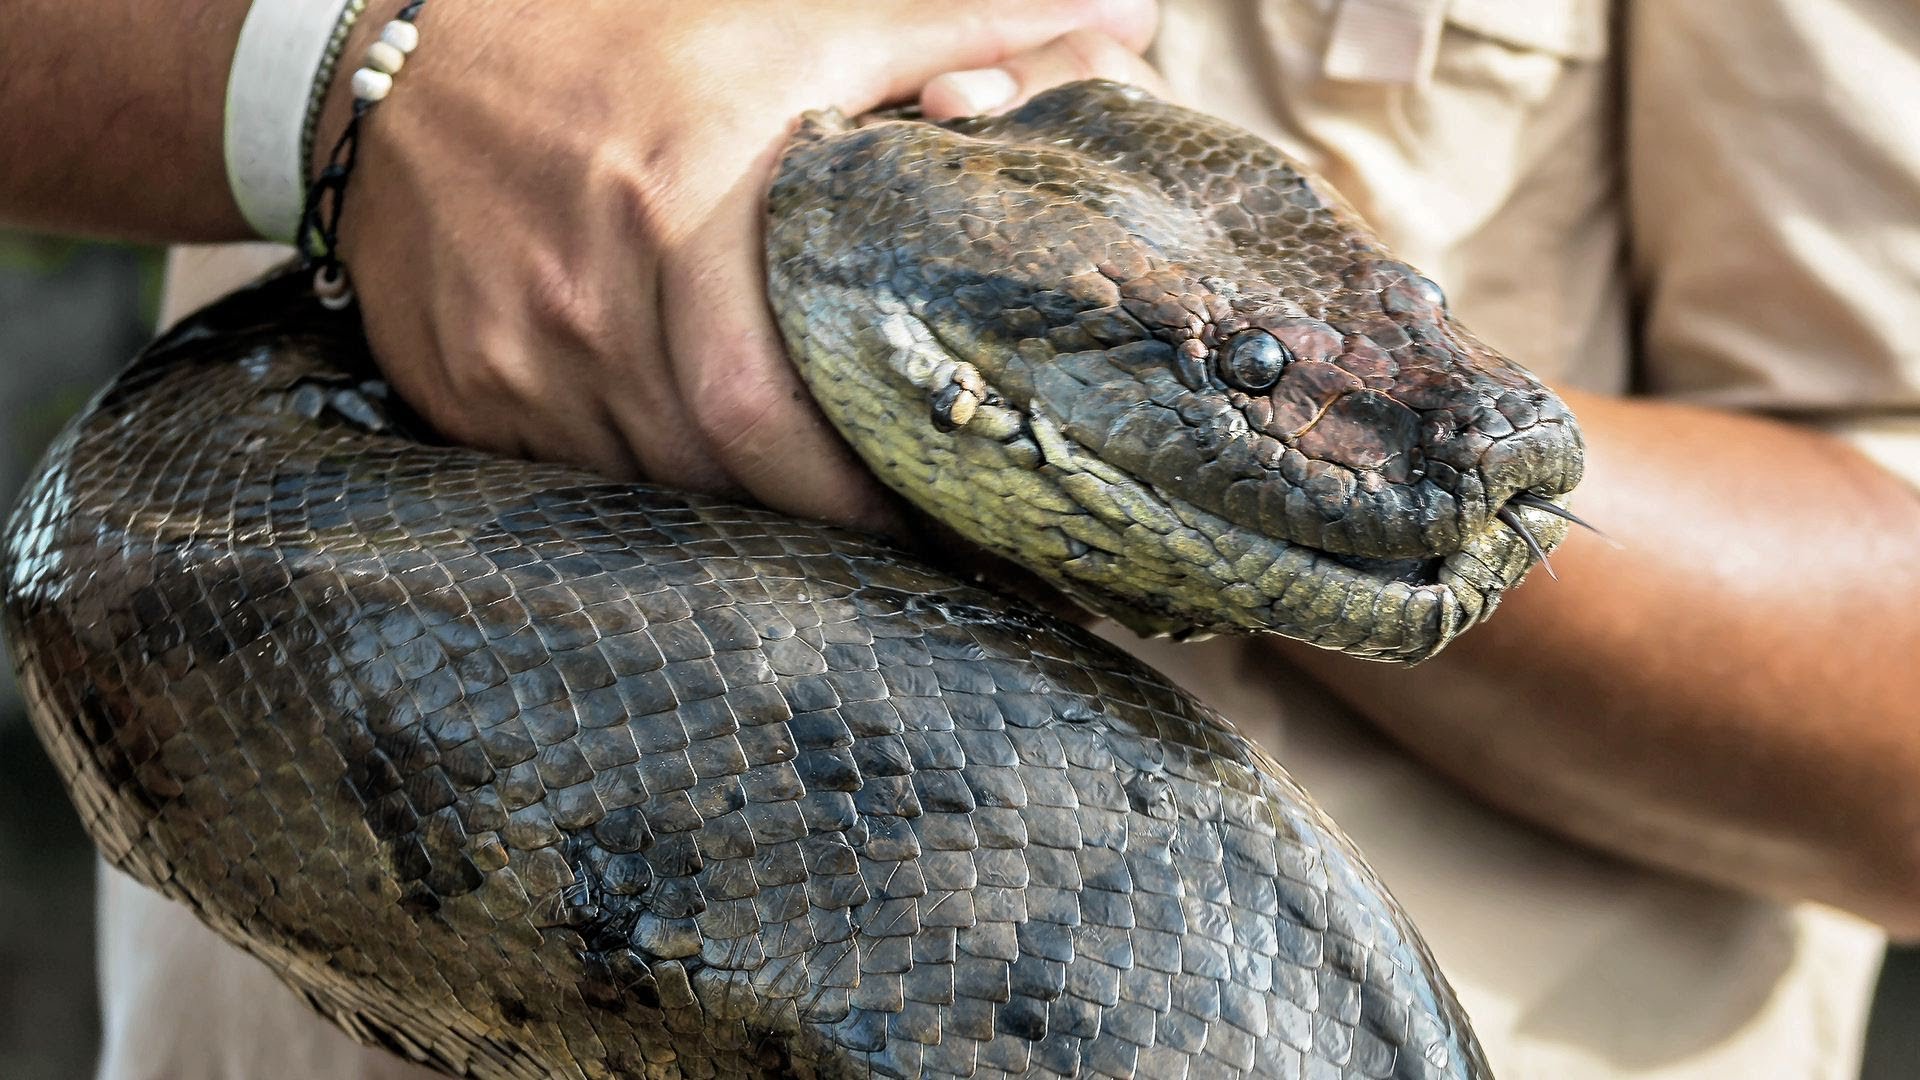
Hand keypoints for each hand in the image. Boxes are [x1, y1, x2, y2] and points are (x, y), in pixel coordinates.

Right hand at [321, 0, 1166, 533]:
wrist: (389, 63)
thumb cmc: (609, 35)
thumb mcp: (790, 16)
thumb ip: (956, 26)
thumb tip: (1125, 13)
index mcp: (674, 211)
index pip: (768, 414)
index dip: (856, 492)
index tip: (936, 514)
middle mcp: (584, 309)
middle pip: (717, 472)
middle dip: (815, 515)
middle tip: (897, 525)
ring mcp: (512, 366)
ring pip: (653, 486)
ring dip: (737, 503)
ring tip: (809, 497)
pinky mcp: (461, 396)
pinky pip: (576, 476)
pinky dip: (650, 477)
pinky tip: (693, 457)